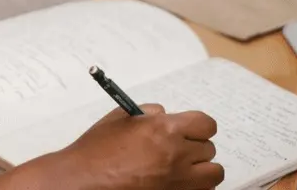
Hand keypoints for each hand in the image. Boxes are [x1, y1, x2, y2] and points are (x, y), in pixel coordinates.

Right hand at [55, 103, 224, 189]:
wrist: (83, 182)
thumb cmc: (96, 152)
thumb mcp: (120, 118)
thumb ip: (148, 113)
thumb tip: (165, 115)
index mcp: (165, 130)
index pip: (206, 124)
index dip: (198, 127)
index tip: (191, 131)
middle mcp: (177, 155)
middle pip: (209, 149)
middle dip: (195, 148)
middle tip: (178, 151)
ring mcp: (178, 182)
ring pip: (213, 174)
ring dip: (202, 170)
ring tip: (184, 170)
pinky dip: (195, 188)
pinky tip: (178, 183)